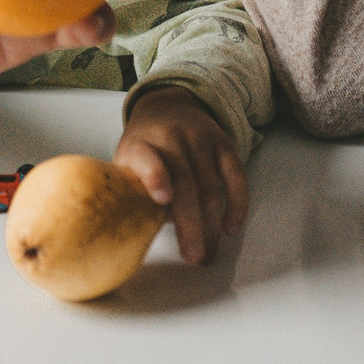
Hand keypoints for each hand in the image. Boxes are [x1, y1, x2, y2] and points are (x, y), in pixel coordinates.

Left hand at [115, 84, 246, 262]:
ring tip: (207, 254)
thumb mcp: (127, 162)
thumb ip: (135, 192)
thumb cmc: (144, 148)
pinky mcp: (223, 143)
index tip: (162, 199)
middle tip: (193, 256)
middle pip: (185, 182)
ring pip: (210, 185)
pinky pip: (236, 176)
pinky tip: (230, 229)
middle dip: (191, 223)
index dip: (154, 176)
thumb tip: (141, 238)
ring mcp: (200, 138)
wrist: (167, 106)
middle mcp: (171, 137)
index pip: (146, 157)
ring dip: (211, 225)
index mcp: (140, 144)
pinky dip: (236, 205)